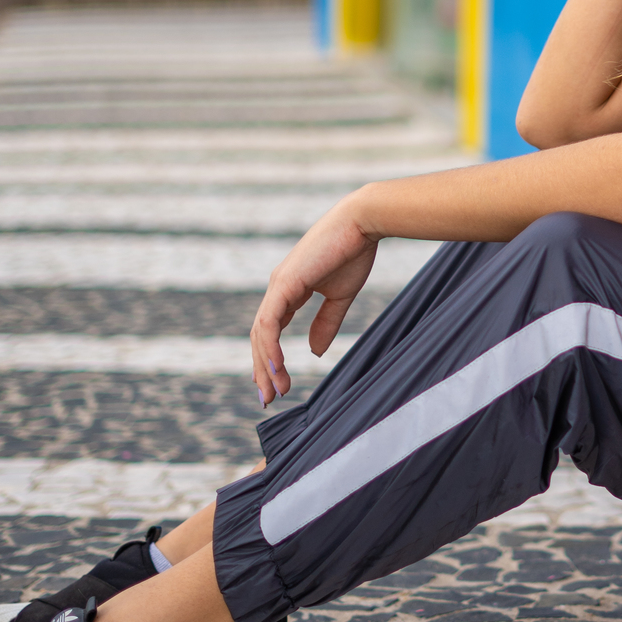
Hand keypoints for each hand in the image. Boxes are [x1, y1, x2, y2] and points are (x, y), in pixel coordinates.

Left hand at [250, 191, 378, 404]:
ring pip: (260, 333)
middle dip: (262, 369)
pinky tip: (276, 367)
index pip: (270, 331)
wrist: (362, 223)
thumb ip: (326, 323)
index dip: (270, 358)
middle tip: (268, 399)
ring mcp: (278, 285)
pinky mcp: (285, 283)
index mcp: (288, 290)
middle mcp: (278, 289)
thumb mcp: (339, 296)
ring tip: (274, 391)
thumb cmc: (353, 252)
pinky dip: (270, 347)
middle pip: (259, 336)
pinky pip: (269, 323)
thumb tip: (315, 352)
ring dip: (265, 365)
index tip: (275, 385)